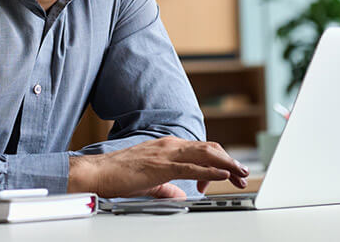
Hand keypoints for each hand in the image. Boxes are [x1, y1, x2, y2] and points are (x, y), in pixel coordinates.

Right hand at [67, 137, 248, 197]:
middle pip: (209, 149)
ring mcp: (166, 153)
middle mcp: (169, 145)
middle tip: (243, 174)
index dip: (219, 161)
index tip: (229, 175)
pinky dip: (210, 171)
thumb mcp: (150, 182)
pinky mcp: (161, 166)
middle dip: (229, 161)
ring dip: (226, 164)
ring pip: (205, 155)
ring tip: (240, 173)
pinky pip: (191, 167)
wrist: (97, 173)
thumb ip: (167, 187)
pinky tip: (222, 175)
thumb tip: (180, 194)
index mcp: (167, 147)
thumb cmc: (118, 175)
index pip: (201, 150)